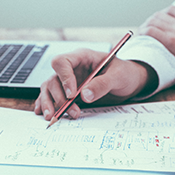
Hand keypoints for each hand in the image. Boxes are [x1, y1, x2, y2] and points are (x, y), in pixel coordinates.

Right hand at [34, 48, 155, 119]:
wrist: (130, 81)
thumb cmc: (125, 73)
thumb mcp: (118, 76)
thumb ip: (102, 84)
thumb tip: (85, 95)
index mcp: (82, 57)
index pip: (62, 62)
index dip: (64, 78)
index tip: (72, 94)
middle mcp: (72, 68)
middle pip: (53, 78)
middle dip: (59, 97)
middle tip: (71, 111)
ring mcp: (68, 80)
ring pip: (49, 88)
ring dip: (49, 103)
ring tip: (53, 117)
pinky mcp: (68, 92)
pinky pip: (52, 96)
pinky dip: (46, 104)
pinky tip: (45, 113)